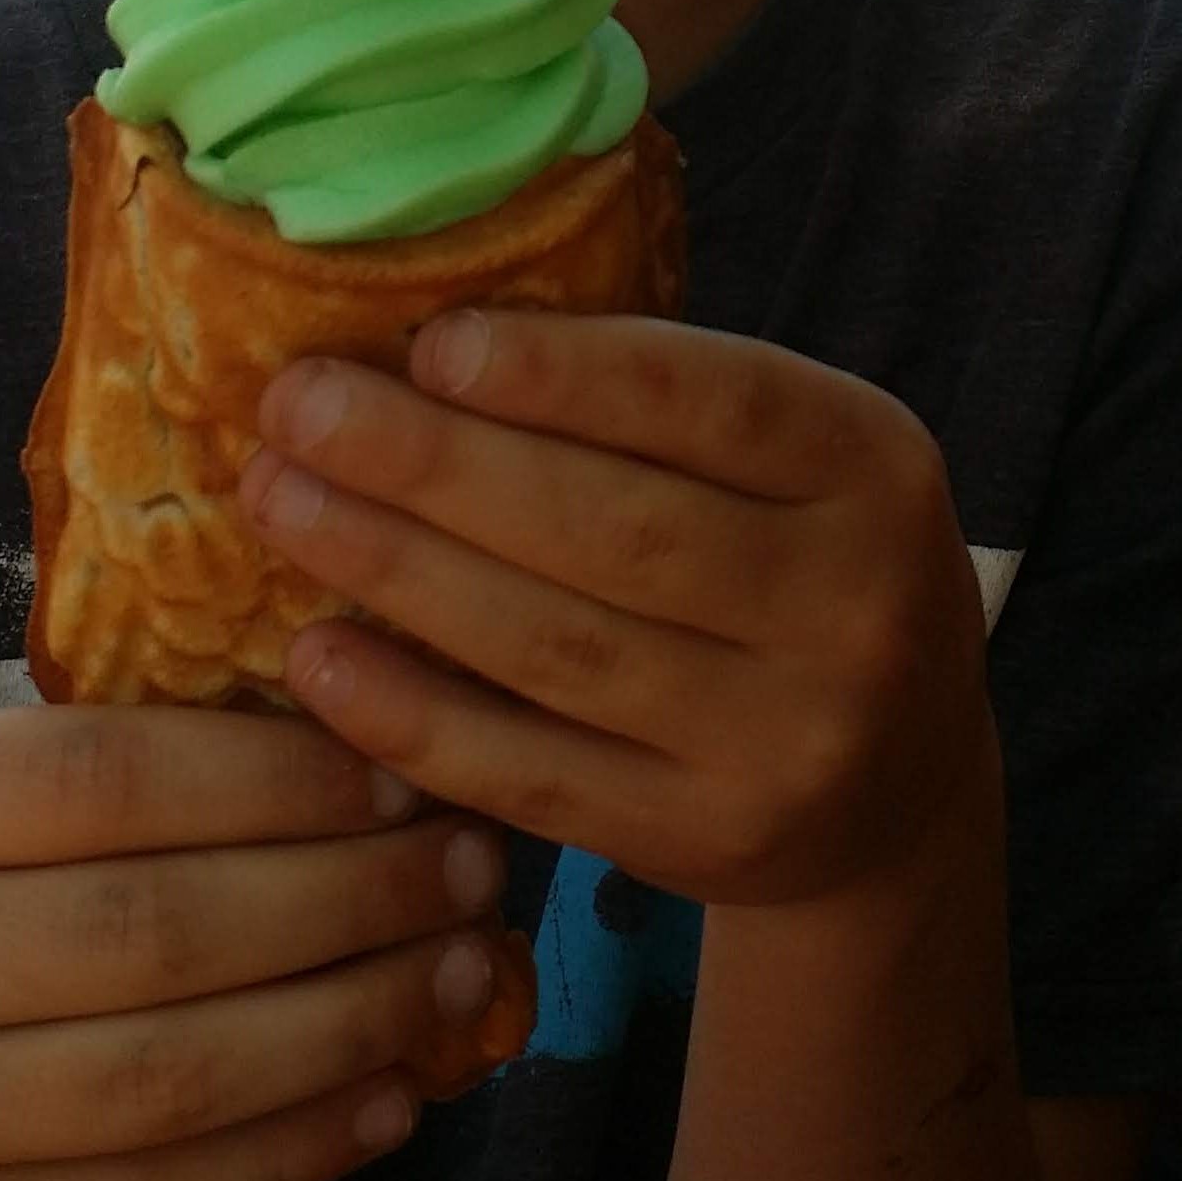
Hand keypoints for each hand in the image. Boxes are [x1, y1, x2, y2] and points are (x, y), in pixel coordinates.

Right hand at [0, 710, 524, 1180]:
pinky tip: (389, 1100)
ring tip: (459, 975)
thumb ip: (92, 765)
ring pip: (170, 1080)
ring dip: (349, 1028)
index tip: (409, 770)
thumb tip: (354, 736)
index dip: (282, 780)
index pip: (107, 782)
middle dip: (349, 899)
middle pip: (158, 934)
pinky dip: (289, 1153)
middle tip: (472, 868)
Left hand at [239, 313, 992, 911]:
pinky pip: (531, 773)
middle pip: (616, 529)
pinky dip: (411, 715)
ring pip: (556, 648)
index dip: (567, 374)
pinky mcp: (707, 840)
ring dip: (397, 570)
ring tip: (281, 501)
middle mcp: (852, 605)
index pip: (715, 405)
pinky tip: (319, 653)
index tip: (430, 341)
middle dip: (436, 465)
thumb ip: (660, 403)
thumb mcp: (794, 459)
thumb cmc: (797, 562)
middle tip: (300, 408)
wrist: (900, 782)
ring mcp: (784, 739)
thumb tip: (431, 340)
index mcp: (874, 467)